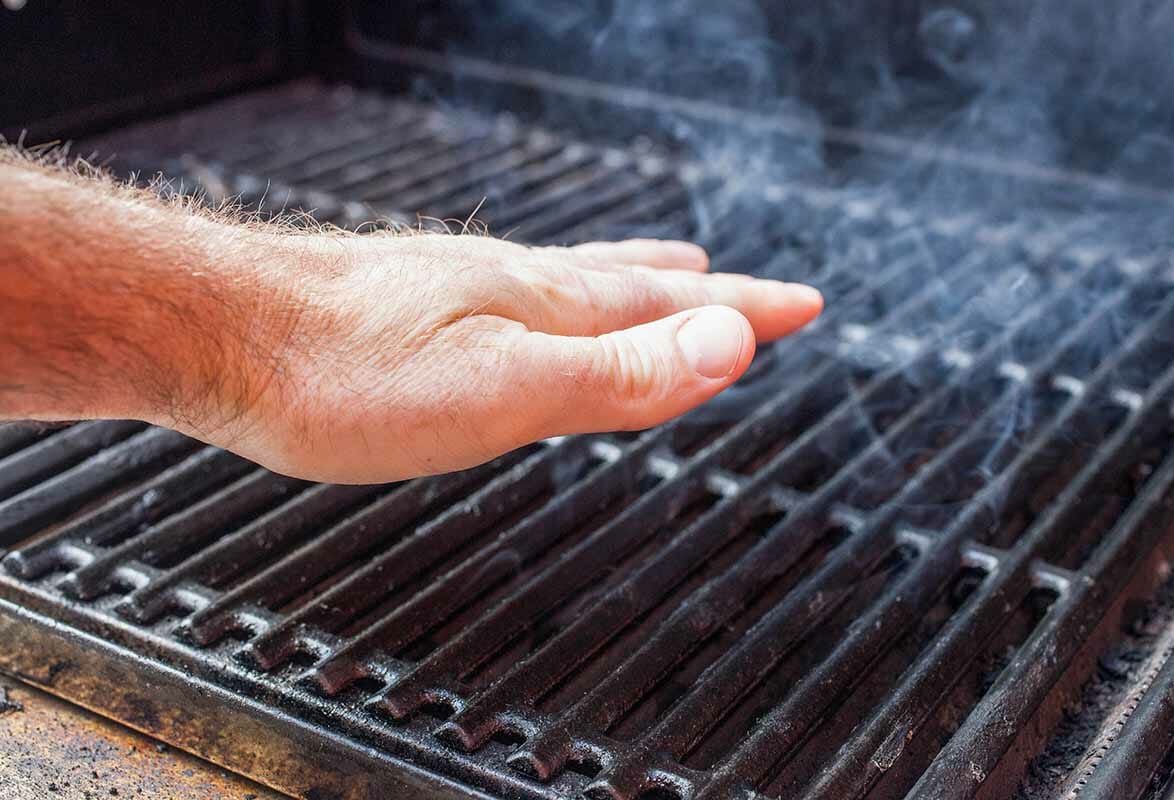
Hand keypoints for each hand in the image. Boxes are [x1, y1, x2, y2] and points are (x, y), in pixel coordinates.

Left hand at [211, 233, 822, 482]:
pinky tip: (533, 299)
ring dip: (637, 283)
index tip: (805, 305)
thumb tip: (731, 343)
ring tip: (668, 271)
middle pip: (633, 283)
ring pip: (575, 280)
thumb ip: (617, 372)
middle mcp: (511, 283)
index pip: (675, 304)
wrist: (217, 331)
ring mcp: (462, 287)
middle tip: (746, 291)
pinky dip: (563, 295)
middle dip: (704, 294)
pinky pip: (521, 293)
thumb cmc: (345, 371)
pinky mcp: (415, 304)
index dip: (746, 310)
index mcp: (546, 303)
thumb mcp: (503, 388)